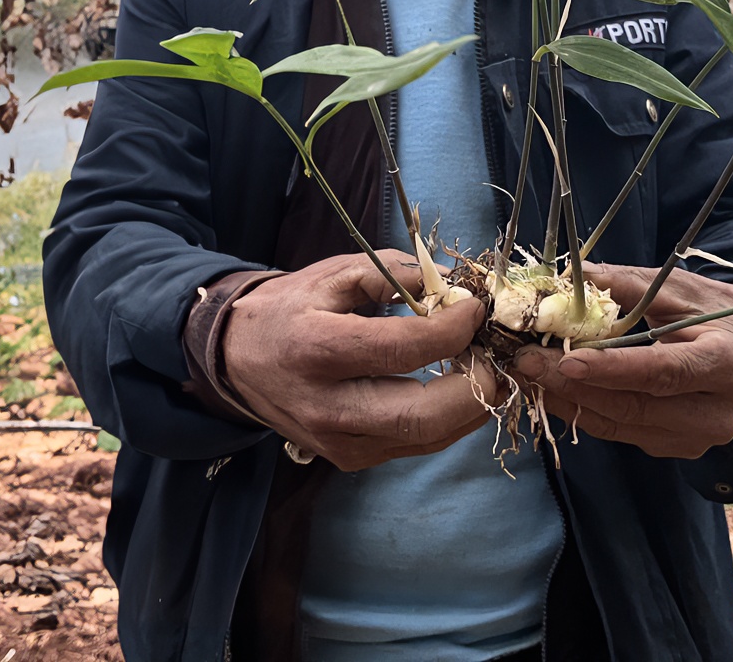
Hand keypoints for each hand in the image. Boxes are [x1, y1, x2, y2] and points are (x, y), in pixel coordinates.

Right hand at [222, 251, 496, 470]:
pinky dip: (449, 420)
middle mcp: (327, 407)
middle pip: (420, 416)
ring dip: (471, 407)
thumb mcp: (332, 274)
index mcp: (318, 350)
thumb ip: (390, 273)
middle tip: (497, 355)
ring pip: (425, 439)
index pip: (401, 349)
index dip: (451, 330)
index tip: (477, 308)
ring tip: (487, 369)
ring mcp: (338, 443)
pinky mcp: (349, 459)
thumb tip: (449, 284)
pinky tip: (460, 388)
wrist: (235, 359)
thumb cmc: (290, 309)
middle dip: (476, 388)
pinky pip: (413, 445)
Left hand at [511, 265, 732, 458]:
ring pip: (621, 424)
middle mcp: (716, 412)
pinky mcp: (675, 448)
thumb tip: (572, 274)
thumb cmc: (713, 311)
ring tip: (526, 373)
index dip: (613, 369)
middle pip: (635, 404)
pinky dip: (581, 410)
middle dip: (572, 384)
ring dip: (567, 399)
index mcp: (726, 363)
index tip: (567, 360)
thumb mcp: (679, 287)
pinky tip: (550, 389)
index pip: (663, 372)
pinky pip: (620, 432)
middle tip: (524, 360)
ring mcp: (695, 438)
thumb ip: (627, 285)